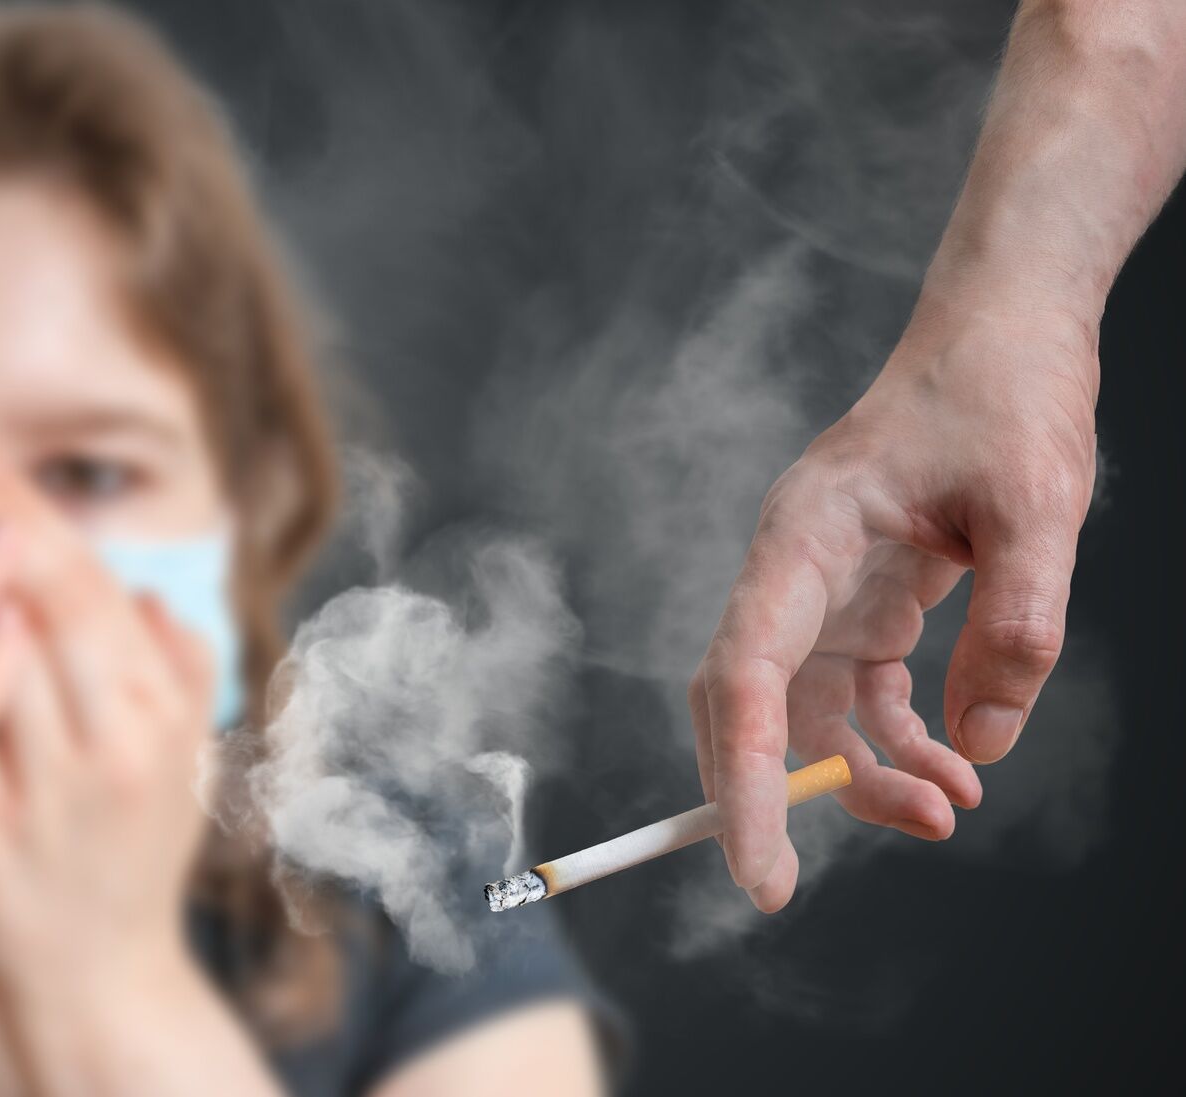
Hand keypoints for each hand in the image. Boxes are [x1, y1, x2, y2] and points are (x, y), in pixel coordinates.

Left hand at [0, 490, 215, 1020]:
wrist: (93, 972)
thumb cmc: (137, 845)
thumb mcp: (190, 756)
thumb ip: (183, 666)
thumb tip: (147, 589)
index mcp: (157, 716)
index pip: (90, 586)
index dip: (31, 517)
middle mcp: (105, 748)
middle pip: (36, 604)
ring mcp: (38, 793)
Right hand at [690, 307, 1097, 910]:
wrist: (1004, 333)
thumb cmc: (1006, 392)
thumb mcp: (1038, 504)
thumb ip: (1017, 625)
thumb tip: (984, 745)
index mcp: (804, 536)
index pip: (744, 672)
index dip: (740, 777)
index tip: (759, 868)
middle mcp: (794, 569)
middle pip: (743, 702)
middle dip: (765, 794)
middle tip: (786, 885)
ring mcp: (823, 587)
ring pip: (804, 711)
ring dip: (856, 774)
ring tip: (947, 808)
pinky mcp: (862, 600)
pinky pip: (861, 694)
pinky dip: (897, 741)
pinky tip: (955, 762)